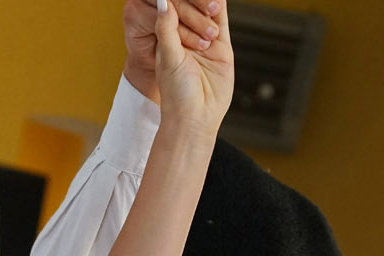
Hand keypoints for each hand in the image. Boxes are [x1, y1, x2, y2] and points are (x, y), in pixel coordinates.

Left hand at [153, 0, 232, 137]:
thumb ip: (166, 29)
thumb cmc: (176, 94)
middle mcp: (184, 37)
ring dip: (205, 0)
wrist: (196, 117)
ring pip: (205, 10)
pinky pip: (221, 21)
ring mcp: (204, 40)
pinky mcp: (221, 46)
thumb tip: (162, 1)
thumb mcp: (168, 58)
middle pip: (188, 6)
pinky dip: (220, 5)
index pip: (169, 9)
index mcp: (165, 39)